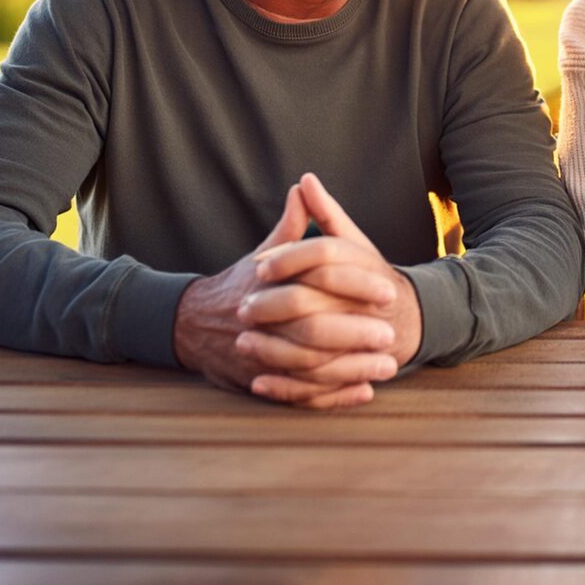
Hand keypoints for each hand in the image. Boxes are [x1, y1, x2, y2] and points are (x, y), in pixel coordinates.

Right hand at [172, 180, 397, 407]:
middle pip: (313, 330)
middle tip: (392, 336)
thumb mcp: (265, 253)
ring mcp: (259, 355)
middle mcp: (262, 320)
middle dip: (356, 334)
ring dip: (352, 370)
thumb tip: (306, 186)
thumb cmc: (243, 284)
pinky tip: (364, 391)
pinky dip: (333, 397)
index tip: (389, 290)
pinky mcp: (259, 382)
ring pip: (310, 368)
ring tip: (388, 367)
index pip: (318, 282)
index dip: (356, 286)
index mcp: (269, 283)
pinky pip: (299, 395)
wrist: (193, 324)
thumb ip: (291, 225)